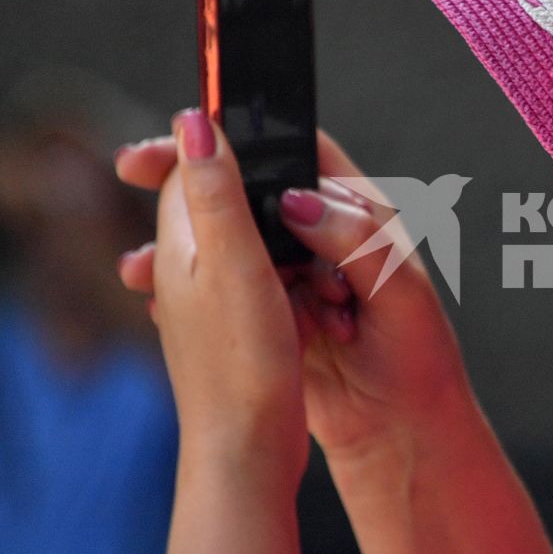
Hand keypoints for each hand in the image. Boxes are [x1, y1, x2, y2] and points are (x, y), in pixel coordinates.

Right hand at [117, 123, 477, 469]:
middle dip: (188, 177)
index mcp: (358, 212)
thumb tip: (295, 200)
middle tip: (135, 168)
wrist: (404, 427)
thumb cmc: (418, 354)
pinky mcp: (269, 312)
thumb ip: (356, 240)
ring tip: (141, 264)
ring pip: (226, 238)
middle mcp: (320, 233)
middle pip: (247, 185)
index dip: (244, 131)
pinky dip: (187, 290)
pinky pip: (221, 287)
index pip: (295, 150)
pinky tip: (154, 298)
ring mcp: (289, 272)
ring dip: (178, 244)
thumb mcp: (399, 289)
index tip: (189, 126)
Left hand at [136, 110, 308, 491]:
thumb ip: (215, 190)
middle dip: (253, 193)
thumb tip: (192, 119)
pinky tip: (314, 303)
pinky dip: (287, 282)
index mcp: (182, 245)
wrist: (245, 453)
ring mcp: (204, 306)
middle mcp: (183, 271)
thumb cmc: (243, 361)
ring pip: (243, 245)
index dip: (220, 143)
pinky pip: (259, 286)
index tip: (249, 126)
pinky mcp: (230, 335)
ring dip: (279, 242)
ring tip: (319, 262)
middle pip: (217, 203)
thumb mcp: (235, 264)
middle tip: (298, 195)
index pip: (191, 169)